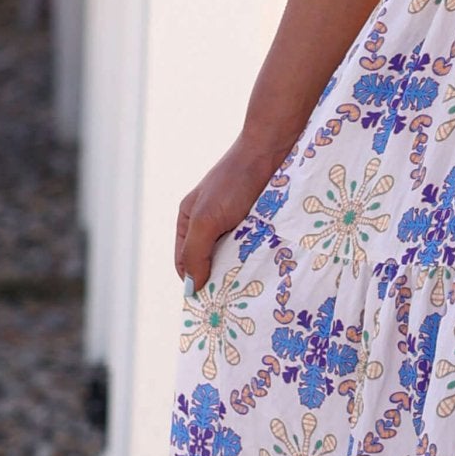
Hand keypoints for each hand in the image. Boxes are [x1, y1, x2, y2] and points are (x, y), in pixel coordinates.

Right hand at [175, 129, 294, 291]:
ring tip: (250, 288)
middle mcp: (209, 223)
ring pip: (234, 257)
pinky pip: (254, 248)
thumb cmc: (234, 182)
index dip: (195, 283)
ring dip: (241, 271)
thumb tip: (191, 288)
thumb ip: (195, 252)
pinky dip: (257, 259)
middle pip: (210, 262)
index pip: (185, 264)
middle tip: (234, 301)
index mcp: (188, 220)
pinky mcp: (257, 222)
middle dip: (220, 279)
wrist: (270, 150)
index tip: (211, 305)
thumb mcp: (207, 219)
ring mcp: (234, 222)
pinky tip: (265, 271)